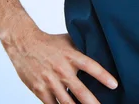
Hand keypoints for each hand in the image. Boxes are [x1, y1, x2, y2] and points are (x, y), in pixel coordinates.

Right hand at [2, 26, 117, 103]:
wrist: (24, 44)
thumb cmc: (48, 42)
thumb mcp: (68, 41)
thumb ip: (81, 48)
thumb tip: (98, 48)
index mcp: (71, 56)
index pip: (91, 66)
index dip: (103, 76)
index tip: (114, 84)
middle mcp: (62, 70)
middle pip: (80, 90)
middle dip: (92, 102)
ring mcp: (50, 82)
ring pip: (67, 102)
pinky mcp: (40, 90)